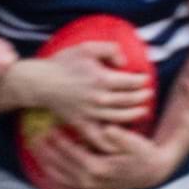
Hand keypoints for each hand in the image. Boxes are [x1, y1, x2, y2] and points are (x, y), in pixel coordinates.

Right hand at [10, 42, 152, 126]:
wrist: (40, 82)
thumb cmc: (63, 63)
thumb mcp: (87, 47)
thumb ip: (110, 49)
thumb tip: (125, 62)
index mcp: (103, 79)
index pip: (132, 82)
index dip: (142, 81)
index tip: (146, 80)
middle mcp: (99, 98)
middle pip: (129, 100)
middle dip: (142, 97)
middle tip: (148, 95)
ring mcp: (91, 113)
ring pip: (120, 117)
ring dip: (135, 115)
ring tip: (143, 111)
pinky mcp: (81, 123)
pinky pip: (99, 136)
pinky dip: (111, 141)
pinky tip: (120, 139)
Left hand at [29, 120, 168, 188]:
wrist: (152, 172)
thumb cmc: (143, 153)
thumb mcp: (135, 143)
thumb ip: (120, 137)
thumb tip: (107, 129)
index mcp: (101, 169)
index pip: (73, 154)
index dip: (60, 142)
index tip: (49, 131)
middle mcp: (93, 183)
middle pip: (63, 167)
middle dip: (47, 153)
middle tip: (35, 139)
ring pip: (62, 180)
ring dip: (47, 165)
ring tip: (36, 151)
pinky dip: (55, 181)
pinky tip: (45, 171)